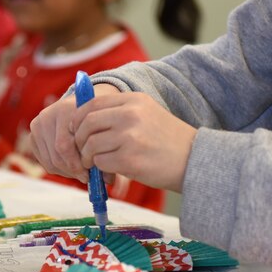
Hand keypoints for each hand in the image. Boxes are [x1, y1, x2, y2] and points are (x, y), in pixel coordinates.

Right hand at [29, 86, 115, 181]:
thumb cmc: (96, 117)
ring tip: (81, 171)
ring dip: (67, 171)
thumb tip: (108, 180)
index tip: (91, 174)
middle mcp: (48, 115)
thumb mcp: (102, 128)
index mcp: (65, 109)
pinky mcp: (33, 135)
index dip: (79, 165)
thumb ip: (105, 150)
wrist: (82, 102)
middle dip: (73, 170)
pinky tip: (71, 165)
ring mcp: (38, 124)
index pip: (64, 146)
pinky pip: (45, 161)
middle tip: (86, 176)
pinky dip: (59, 168)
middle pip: (56, 156)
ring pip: (50, 161)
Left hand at [72, 91, 195, 192]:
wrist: (194, 160)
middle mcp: (130, 115)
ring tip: (96, 163)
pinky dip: (100, 168)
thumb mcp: (146, 113)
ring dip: (88, 157)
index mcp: (134, 100)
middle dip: (80, 139)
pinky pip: (100, 162)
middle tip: (83, 151)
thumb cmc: (168, 140)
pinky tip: (109, 170)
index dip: (79, 118)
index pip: (92, 103)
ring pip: (91, 144)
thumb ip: (119, 112)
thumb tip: (84, 119)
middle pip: (87, 123)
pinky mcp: (130, 160)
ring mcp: (130, 137)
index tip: (77, 130)